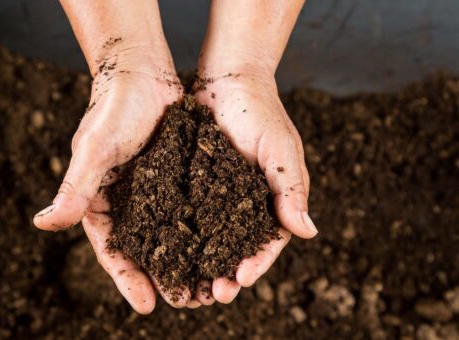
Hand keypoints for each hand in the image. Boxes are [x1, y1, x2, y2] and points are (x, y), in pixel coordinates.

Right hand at [33, 47, 192, 312]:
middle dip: (162, 277)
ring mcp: (153, 190)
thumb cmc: (113, 108)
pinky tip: (220, 246)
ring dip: (186, 260)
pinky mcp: (176, 176)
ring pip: (170, 234)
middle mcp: (127, 201)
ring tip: (206, 286)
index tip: (147, 307)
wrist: (141, 71)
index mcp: (100, 201)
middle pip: (144, 249)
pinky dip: (202, 229)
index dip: (128, 279)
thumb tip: (42, 225)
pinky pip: (189, 208)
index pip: (112, 249)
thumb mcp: (95, 150)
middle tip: (185, 303)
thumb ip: (74, 189)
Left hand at [194, 69, 317, 302]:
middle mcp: (244, 202)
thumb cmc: (259, 111)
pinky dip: (181, 236)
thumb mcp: (280, 149)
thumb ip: (291, 189)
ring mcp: (217, 195)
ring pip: (210, 238)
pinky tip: (168, 253)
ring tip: (191, 285)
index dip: (256, 262)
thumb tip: (308, 232)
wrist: (226, 79)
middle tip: (213, 294)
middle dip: (227, 272)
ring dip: (202, 263)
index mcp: (271, 198)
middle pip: (237, 247)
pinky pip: (187, 214)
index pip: (268, 240)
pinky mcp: (193, 184)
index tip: (241, 280)